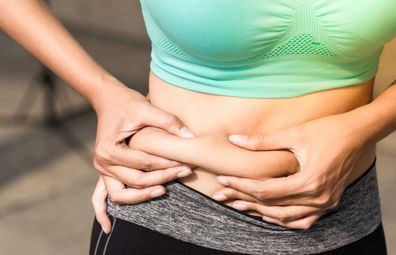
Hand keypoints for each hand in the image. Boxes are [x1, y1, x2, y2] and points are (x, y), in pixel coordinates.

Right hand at [91, 80, 195, 232]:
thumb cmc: (128, 103)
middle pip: (136, 181)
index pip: (144, 163)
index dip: (167, 165)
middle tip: (184, 173)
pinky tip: (113, 225)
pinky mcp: (106, 171)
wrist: (109, 100)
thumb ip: (168, 122)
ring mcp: (102, 169)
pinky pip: (105, 195)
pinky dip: (108, 210)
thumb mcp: (147, 108)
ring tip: (164, 192)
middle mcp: (103, 162)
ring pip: (122, 194)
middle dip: (162, 179)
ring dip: (143, 196)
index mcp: (110, 149)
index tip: (187, 163)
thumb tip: (190, 137)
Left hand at [212, 113, 366, 228]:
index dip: (241, 185)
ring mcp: (325, 203)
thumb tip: (234, 139)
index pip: (265, 190)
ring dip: (261, 212)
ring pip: (286, 217)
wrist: (358, 133)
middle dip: (244, 199)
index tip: (223, 179)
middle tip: (222, 195)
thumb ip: (262, 141)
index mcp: (309, 181)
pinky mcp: (328, 202)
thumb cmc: (327, 130)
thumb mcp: (294, 134)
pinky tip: (270, 215)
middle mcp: (317, 198)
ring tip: (239, 205)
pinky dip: (285, 219)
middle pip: (272, 205)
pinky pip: (303, 220)